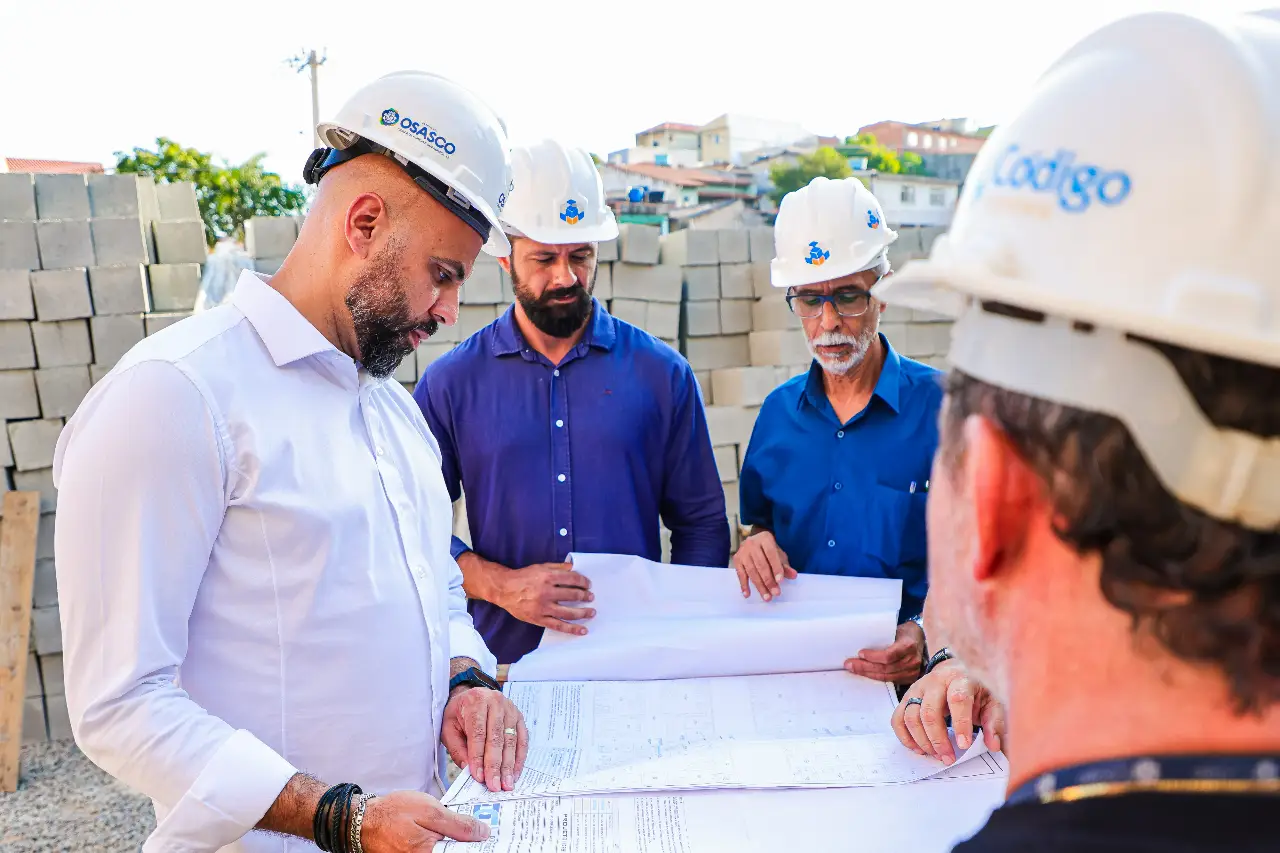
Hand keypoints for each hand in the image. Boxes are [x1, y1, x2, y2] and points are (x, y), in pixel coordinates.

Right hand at [360, 789, 489, 850]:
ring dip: (460, 843)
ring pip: (449, 852)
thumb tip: (483, 833)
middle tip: (482, 831)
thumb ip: (458, 824)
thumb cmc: (394, 813)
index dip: (481, 844)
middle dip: (472, 843)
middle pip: (459, 852)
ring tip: (470, 833)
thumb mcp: (429, 810)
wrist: (365, 822)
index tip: (493, 836)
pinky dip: (448, 845)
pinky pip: (438, 851)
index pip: (466, 852)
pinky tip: (454, 837)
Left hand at [441, 686, 528, 792]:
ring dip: (509, 765)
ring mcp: (511, 709)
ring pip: (511, 740)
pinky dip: (519, 759)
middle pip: (497, 738)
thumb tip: (470, 770)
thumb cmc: (458, 714)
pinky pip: (522, 740)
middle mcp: (496, 702)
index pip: (478, 733)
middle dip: (495, 765)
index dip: (478, 757)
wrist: (470, 695)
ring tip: (506, 784)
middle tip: (494, 786)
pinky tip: (514, 773)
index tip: (479, 777)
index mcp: (475, 702)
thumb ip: (458, 749)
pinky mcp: (520, 717)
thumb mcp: (448, 728)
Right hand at [495, 562, 594, 634]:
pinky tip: (583, 630)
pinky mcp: (539, 619)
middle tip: (591, 597)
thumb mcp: (540, 567)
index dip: (583, 581)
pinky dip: (572, 629)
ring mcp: (543, 607)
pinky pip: (558, 626)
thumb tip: (573, 567)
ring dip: (583, 612)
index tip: (588, 585)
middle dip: (584, 596)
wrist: (504, 589)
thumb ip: (557, 567)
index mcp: (548, 577)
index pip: (572, 578)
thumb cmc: (523, 577)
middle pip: (572, 595)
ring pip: (568, 612)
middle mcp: (546, 592)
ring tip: (592, 612)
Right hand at [732, 530, 796, 600]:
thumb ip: (785, 566)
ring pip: (751, 571)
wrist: (754, 541)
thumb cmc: (769, 550)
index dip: (776, 568)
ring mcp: (742, 551)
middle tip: (775, 593)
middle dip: (769, 581)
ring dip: (759, 586)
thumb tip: (794, 575)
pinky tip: (748, 594)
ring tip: (767, 597)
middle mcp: (752, 543)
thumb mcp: (779, 554)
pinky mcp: (736, 560)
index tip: (780, 581)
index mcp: (765, 539)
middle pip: (761, 565)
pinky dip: (744, 585)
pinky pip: (740, 574)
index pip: (771, 554)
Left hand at [845, 620, 925, 683]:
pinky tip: (866, 674)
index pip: (889, 656)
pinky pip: (890, 681)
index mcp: (908, 646)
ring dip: (868, 674)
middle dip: (865, 667)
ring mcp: (912, 672)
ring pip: (886, 677)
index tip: (860, 653)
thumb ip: (883, 638)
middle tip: (849, 664)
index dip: (873, 656)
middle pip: (885, 668)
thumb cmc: (905, 633)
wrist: (920, 639)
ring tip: (854, 669)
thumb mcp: (896, 630)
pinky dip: (876, 677)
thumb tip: (860, 643)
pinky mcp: (909, 679)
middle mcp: (912, 661)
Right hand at [891, 658, 1006, 764]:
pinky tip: (919, 748)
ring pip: (910, 716)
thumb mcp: (992, 702)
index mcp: (960, 679)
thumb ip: (994, 723)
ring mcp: (917, 689)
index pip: (957, 700)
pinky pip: (898, 719)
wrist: (954, 672)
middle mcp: (935, 682)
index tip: (964, 745)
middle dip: (937, 739)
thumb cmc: (975, 690)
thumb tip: (994, 745)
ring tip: (936, 755)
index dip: (960, 724)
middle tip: (948, 757)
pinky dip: (905, 737)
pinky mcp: (907, 698)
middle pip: (929, 711)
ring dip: (922, 741)